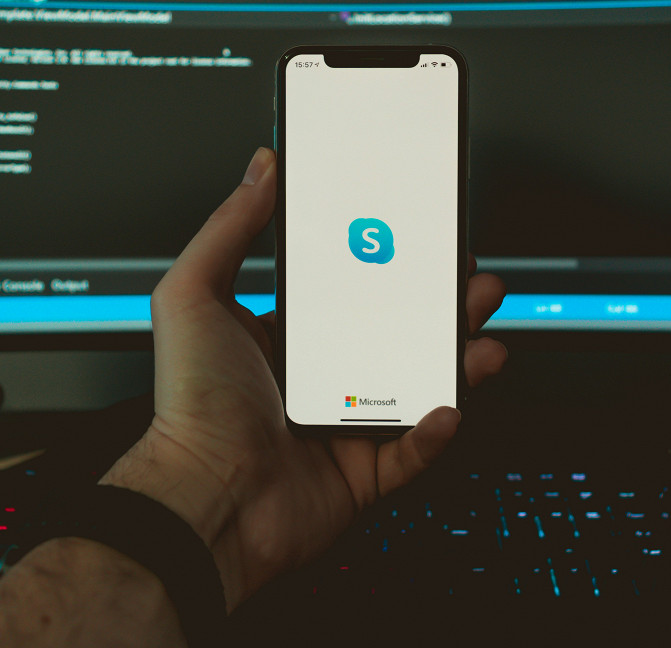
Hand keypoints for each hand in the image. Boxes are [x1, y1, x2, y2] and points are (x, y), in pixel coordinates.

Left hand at [101, 147, 506, 609]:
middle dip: (439, 303)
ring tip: (480, 332)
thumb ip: (228, 228)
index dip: (388, 264)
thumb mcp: (194, 295)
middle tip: (466, 278)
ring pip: (417, 385)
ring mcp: (345, 425)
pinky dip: (436, 429)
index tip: (417, 236)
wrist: (203, 501)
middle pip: (395, 332)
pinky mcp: (364, 473)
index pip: (347, 290)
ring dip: (456, 358)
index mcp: (282, 336)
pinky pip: (415, 449)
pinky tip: (446, 405)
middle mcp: (317, 378)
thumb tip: (260, 171)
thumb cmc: (190, 406)